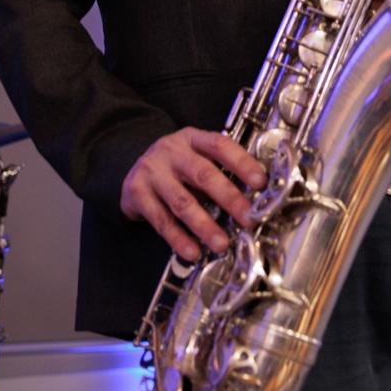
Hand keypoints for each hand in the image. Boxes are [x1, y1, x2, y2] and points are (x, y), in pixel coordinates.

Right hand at [120, 127, 267, 261]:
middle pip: (203, 175)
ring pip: (182, 202)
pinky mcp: (137, 194)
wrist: (130, 170)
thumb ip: (218, 171)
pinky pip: (161, 220)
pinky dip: (179, 238)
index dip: (241, 162)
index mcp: (192, 138)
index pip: (219, 145)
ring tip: (221, 244)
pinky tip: (193, 251)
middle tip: (248, 219)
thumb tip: (253, 200)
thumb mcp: (195, 157)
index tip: (261, 182)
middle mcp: (171, 152)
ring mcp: (152, 172)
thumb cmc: (175, 167)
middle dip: (229, 198)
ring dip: (204, 226)